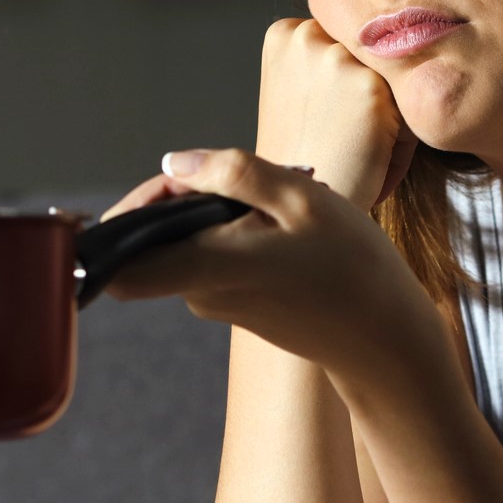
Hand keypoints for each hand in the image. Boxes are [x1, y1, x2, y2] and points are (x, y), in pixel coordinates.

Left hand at [97, 147, 447, 385]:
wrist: (385, 341)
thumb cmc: (352, 268)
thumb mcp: (300, 199)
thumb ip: (232, 174)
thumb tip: (173, 161)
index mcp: (207, 265)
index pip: (117, 263)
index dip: (124, 216)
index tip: (174, 181)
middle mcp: (199, 291)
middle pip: (152, 239)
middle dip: (183, 195)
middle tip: (241, 183)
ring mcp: (215, 302)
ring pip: (186, 242)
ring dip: (219, 210)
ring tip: (280, 203)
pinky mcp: (235, 304)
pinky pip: (213, 255)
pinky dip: (237, 231)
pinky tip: (287, 226)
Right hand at [256, 18, 418, 209]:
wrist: (301, 204)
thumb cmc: (305, 155)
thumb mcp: (296, 90)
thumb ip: (326, 60)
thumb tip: (393, 40)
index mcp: (284, 33)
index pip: (346, 36)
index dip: (347, 79)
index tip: (333, 114)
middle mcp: (307, 35)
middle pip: (370, 49)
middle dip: (372, 88)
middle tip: (346, 134)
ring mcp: (337, 57)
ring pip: (394, 73)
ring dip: (392, 109)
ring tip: (361, 147)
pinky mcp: (370, 85)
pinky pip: (411, 101)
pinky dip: (404, 135)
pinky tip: (373, 157)